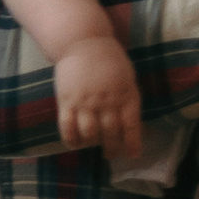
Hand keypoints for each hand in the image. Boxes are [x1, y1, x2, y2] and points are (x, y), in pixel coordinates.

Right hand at [56, 33, 142, 159]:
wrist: (83, 42)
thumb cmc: (110, 59)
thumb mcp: (127, 78)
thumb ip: (128, 99)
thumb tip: (131, 122)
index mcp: (126, 95)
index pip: (131, 126)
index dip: (132, 143)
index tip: (132, 155)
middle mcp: (107, 101)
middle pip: (110, 133)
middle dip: (112, 148)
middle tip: (111, 154)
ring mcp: (86, 102)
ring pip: (89, 133)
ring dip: (92, 144)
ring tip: (93, 147)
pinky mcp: (67, 101)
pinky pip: (68, 126)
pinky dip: (71, 139)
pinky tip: (75, 144)